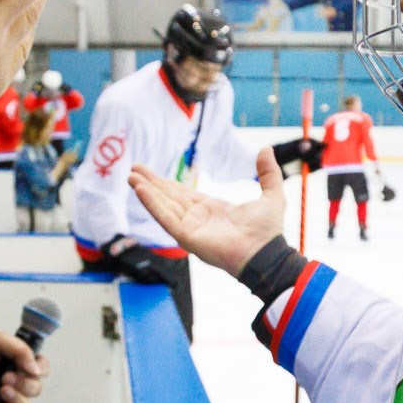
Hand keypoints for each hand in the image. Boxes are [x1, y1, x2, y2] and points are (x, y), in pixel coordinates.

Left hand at [0, 328, 49, 402]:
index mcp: (20, 362)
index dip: (41, 370)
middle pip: (35, 389)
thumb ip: (21, 351)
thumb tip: (35, 370)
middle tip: (5, 378)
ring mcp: (5, 398)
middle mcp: (16, 381)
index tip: (30, 369)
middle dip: (24, 385)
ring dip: (17, 399)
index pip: (42, 369)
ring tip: (1, 390)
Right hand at [130, 147, 289, 275]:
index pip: (183, 194)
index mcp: (212, 211)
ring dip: (147, 191)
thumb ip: (268, 172)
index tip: (151, 174)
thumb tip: (265, 149)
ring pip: (163, 206)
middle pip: (168, 198)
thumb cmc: (268, 232)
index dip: (166, 183)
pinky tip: (140, 190)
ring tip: (131, 176)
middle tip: (133, 169)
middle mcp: (198, 220)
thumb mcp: (271, 195)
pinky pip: (165, 217)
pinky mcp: (187, 237)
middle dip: (151, 184)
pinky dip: (152, 204)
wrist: (266, 253)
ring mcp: (190, 229)